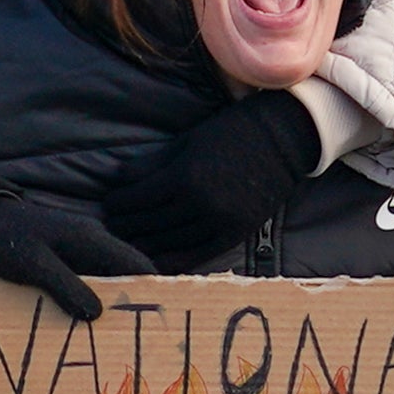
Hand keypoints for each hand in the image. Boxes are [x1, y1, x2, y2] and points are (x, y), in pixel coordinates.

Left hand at [0, 178, 151, 321]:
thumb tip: (96, 314)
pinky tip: (90, 327)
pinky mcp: (63, 265)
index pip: (134, 262)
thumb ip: (65, 287)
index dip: (152, 286)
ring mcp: (77, 255)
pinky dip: (91, 304)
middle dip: (135, 302)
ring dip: (112, 306)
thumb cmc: (5, 239)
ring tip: (122, 337)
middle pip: (124, 275)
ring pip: (106, 284)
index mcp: (90, 238)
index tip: (164, 314)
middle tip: (144, 334)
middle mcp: (90, 245)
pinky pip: (86, 286)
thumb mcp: (35, 264)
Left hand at [108, 88, 320, 260]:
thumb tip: (118, 177)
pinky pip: (198, 255)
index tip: (108, 205)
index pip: (137, 199)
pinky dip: (175, 261)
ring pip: (170, 242)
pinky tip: (157, 262)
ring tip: (129, 243)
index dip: (118, 204)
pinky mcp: (235, 234)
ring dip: (145, 245)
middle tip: (113, 226)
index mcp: (184, 175)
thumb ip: (153, 161)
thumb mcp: (189, 139)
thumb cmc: (232, 131)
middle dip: (126, 226)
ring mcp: (219, 222)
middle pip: (149, 224)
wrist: (285, 140)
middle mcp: (199, 203)